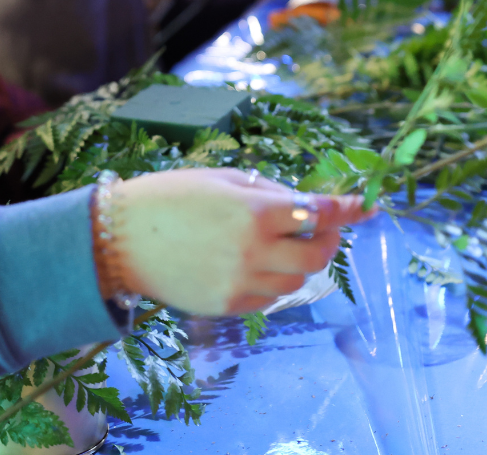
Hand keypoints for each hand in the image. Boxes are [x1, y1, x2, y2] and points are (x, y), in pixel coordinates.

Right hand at [109, 169, 370, 314]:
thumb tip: (306, 205)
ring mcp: (241, 284)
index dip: (347, 209)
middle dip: (326, 240)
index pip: (319, 212)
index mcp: (255, 212)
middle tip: (318, 228)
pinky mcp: (228, 306)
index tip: (365, 206)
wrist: (121, 239)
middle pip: (317, 255)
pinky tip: (251, 264)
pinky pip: (269, 299)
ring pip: (297, 282)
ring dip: (298, 262)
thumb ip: (268, 192)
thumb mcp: (222, 180)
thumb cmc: (170, 198)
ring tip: (276, 245)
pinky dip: (272, 282)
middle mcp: (254, 252)